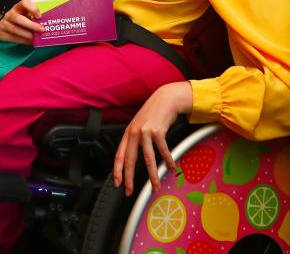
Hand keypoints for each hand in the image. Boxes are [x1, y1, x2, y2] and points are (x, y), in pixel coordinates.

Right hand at [0, 0, 43, 44]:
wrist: (12, 29)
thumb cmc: (25, 22)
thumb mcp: (31, 16)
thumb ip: (38, 17)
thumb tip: (51, 20)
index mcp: (19, 7)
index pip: (24, 3)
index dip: (32, 8)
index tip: (40, 16)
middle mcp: (10, 13)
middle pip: (18, 18)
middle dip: (30, 25)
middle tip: (41, 30)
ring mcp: (4, 23)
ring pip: (14, 29)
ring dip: (27, 35)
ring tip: (36, 38)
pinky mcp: (1, 33)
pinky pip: (12, 38)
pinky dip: (22, 41)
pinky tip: (29, 42)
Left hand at [113, 81, 191, 195]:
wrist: (165, 98)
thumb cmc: (152, 113)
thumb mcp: (138, 125)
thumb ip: (134, 139)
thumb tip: (132, 157)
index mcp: (128, 133)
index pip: (119, 155)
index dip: (117, 171)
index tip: (117, 183)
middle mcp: (135, 133)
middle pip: (130, 160)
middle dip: (129, 178)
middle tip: (130, 191)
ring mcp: (146, 132)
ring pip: (148, 159)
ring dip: (152, 175)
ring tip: (155, 186)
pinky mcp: (158, 131)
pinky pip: (163, 151)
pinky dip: (168, 161)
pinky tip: (171, 168)